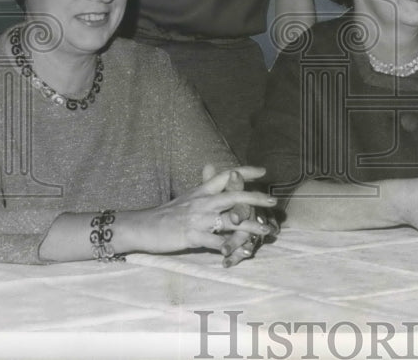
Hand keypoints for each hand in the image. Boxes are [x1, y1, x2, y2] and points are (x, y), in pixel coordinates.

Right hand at [127, 165, 275, 255]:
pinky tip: (244, 252)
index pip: (226, 175)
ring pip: (230, 221)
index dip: (245, 171)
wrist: (143, 226)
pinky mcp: (193, 237)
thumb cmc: (168, 213)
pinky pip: (217, 243)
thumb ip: (204, 184)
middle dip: (256, 198)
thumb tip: (211, 165)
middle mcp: (203, 202)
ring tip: (266, 231)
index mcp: (202, 191)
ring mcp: (199, 219)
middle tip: (274, 201)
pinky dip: (232, 248)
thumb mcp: (188, 195)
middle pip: (234, 195)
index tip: (263, 171)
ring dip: (251, 227)